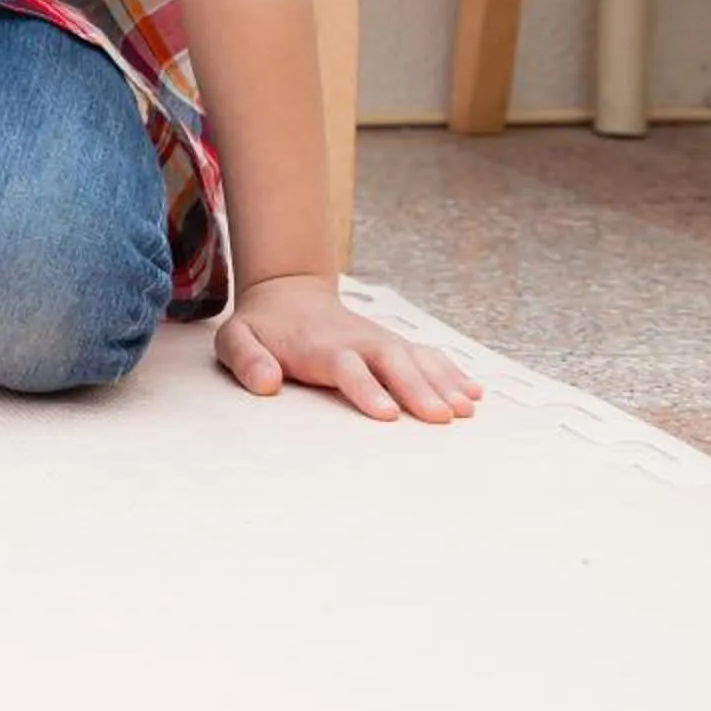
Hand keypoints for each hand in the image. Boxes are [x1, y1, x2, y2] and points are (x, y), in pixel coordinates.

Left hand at [216, 273, 482, 422]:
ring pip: (416, 359)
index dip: (367, 388)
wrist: (288, 294)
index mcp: (321, 346)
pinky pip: (428, 356)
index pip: (347, 367)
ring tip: (467, 409)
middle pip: (392, 363)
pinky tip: (474, 393)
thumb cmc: (263, 328)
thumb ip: (246, 358)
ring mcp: (380, 341)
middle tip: (441, 417)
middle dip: (417, 388)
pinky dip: (452, 372)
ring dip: (443, 382)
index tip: (388, 413)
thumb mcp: (236, 338)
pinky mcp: (395, 345)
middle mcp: (358, 342)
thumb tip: (266, 382)